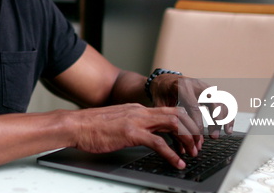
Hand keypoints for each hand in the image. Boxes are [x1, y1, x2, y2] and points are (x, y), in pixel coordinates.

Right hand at [71, 103, 201, 168]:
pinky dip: (172, 154)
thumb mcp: (118, 122)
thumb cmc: (92, 127)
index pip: (170, 110)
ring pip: (173, 124)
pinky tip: (177, 163)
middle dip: (193, 130)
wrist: (75, 125)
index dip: (186, 123)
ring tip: (192, 153)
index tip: (192, 137)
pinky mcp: (131, 133)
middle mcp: (140, 112)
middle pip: (178, 114)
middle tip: (198, 146)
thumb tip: (146, 137)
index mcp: (138, 109)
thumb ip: (133, 126)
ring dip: (187, 139)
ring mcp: (136, 121)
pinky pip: (158, 143)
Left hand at [150, 74, 234, 137]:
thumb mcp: (160, 105)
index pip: (194, 106)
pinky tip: (228, 126)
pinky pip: (223, 101)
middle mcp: (197, 85)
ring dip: (226, 117)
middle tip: (214, 136)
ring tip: (226, 132)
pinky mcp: (210, 91)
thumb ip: (170, 123)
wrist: (163, 78)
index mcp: (183, 87)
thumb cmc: (161, 92)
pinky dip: (228, 113)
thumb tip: (181, 147)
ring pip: (222, 100)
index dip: (197, 123)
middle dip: (217, 120)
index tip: (198, 137)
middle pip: (214, 101)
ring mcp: (205, 86)